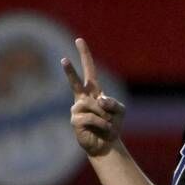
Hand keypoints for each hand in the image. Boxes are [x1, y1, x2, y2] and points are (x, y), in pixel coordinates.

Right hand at [62, 38, 124, 156]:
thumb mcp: (120, 111)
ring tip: (106, 124)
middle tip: (63, 59)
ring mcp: (77, 109)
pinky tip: (102, 129)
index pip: (89, 71)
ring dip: (105, 116)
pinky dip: (102, 123)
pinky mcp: (75, 120)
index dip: (85, 56)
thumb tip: (99, 99)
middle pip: (76, 81)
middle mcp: (83, 98)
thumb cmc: (112, 126)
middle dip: (70, 70)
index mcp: (94, 92)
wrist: (107, 144)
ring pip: (93, 105)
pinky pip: (91, 117)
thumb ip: (113, 102)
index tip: (79, 40)